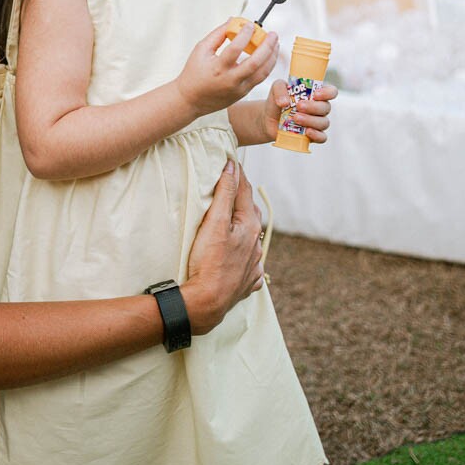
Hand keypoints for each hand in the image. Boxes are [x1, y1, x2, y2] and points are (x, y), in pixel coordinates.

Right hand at [174, 19, 278, 119]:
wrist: (191, 100)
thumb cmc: (194, 73)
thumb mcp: (201, 50)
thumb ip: (217, 34)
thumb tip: (233, 20)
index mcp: (217, 68)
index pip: (235, 48)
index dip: (245, 34)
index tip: (250, 25)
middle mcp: (230, 80)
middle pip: (255, 62)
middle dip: (267, 46)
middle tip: (273, 34)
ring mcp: (238, 89)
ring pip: (262, 72)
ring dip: (272, 57)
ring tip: (275, 44)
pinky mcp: (243, 93)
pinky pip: (259, 78)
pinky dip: (266, 65)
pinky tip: (269, 55)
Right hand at [181, 161, 263, 335]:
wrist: (207, 302)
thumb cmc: (208, 261)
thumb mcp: (214, 222)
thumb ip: (225, 194)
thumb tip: (232, 168)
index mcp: (250, 226)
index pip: (244, 192)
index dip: (237, 175)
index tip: (231, 161)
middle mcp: (256, 244)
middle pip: (251, 214)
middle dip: (242, 199)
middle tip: (232, 187)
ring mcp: (253, 265)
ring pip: (252, 239)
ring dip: (244, 227)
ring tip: (234, 221)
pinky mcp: (246, 282)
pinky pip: (250, 265)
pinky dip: (246, 256)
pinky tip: (240, 257)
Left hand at [262, 79, 338, 143]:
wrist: (267, 119)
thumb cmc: (277, 100)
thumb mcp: (276, 88)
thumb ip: (280, 89)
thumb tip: (285, 102)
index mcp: (315, 94)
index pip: (331, 92)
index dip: (328, 93)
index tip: (315, 95)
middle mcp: (319, 108)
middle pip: (326, 107)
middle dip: (313, 107)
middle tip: (299, 106)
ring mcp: (316, 122)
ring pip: (324, 122)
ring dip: (311, 120)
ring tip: (295, 118)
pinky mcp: (311, 136)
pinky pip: (322, 137)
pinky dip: (316, 135)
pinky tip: (307, 132)